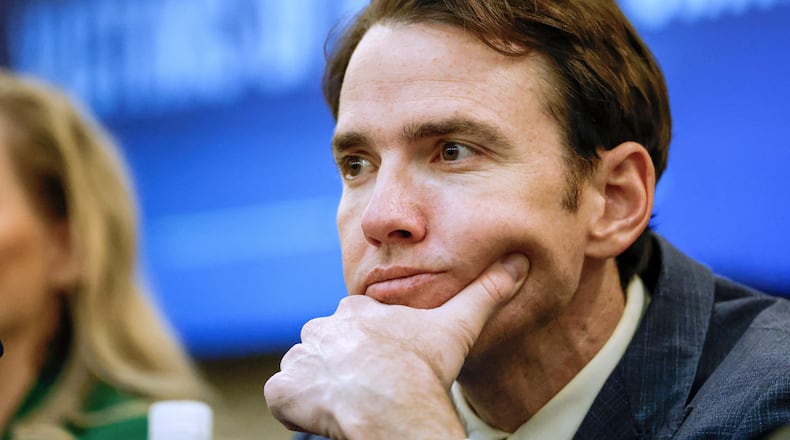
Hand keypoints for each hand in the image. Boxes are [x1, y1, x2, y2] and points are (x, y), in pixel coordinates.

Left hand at [264, 253, 528, 439]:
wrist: (393, 405)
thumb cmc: (423, 367)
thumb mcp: (457, 325)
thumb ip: (485, 293)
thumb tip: (517, 263)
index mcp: (355, 311)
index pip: (352, 324)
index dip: (367, 347)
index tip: (383, 364)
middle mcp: (322, 329)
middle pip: (326, 346)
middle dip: (340, 364)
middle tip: (366, 386)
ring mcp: (300, 359)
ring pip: (305, 370)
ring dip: (319, 386)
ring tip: (348, 402)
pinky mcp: (284, 391)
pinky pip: (282, 397)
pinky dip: (295, 407)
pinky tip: (323, 414)